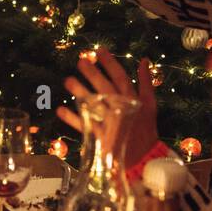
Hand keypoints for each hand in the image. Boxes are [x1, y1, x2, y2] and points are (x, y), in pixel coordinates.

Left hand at [56, 48, 160, 163]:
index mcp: (134, 100)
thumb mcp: (150, 104)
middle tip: (80, 61)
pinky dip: (73, 118)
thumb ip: (146, 82)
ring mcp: (110, 124)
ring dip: (80, 92)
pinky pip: (85, 126)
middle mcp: (122, 109)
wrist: (145, 158)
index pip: (121, 77)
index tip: (99, 51)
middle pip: (105, 88)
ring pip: (94, 105)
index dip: (110, 64)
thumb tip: (143, 60)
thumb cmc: (146, 130)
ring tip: (68, 81)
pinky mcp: (101, 138)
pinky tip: (61, 110)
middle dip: (93, 74)